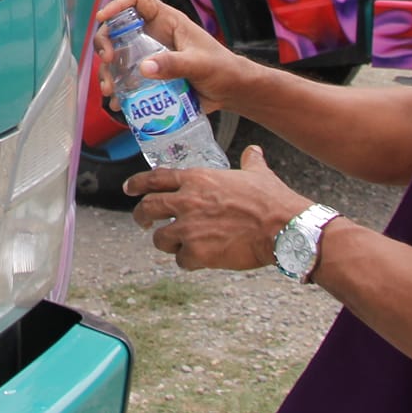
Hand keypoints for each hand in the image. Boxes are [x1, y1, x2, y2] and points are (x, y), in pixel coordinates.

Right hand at [92, 0, 250, 108]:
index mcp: (166, 21)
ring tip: (109, 90)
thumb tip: (144, 68)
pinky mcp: (148, 77)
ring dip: (107, 71)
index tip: (103, 17)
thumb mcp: (201, 64)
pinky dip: (118, 90)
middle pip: (118, 29)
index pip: (137, 0)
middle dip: (106, 42)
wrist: (231, 92)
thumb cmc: (223, 69)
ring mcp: (148, 56)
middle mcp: (152, 35)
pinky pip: (126, 79)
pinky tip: (116, 103)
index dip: (118, 4)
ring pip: (118, 56)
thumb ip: (175, 64)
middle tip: (108, 60)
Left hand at [124, 145, 309, 271]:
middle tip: (143, 222)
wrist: (282, 228)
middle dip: (141, 216)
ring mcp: (189, 227)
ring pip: (160, 238)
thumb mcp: (257, 174)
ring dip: (167, 243)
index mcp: (197, 178)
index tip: (129, 189)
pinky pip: (181, 260)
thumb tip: (254, 151)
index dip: (137, 184)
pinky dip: (188, 262)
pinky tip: (199, 260)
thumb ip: (250, 162)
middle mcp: (187, 200)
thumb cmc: (272, 200)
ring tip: (179, 245)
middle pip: (147, 207)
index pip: (155, 178)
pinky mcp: (197, 252)